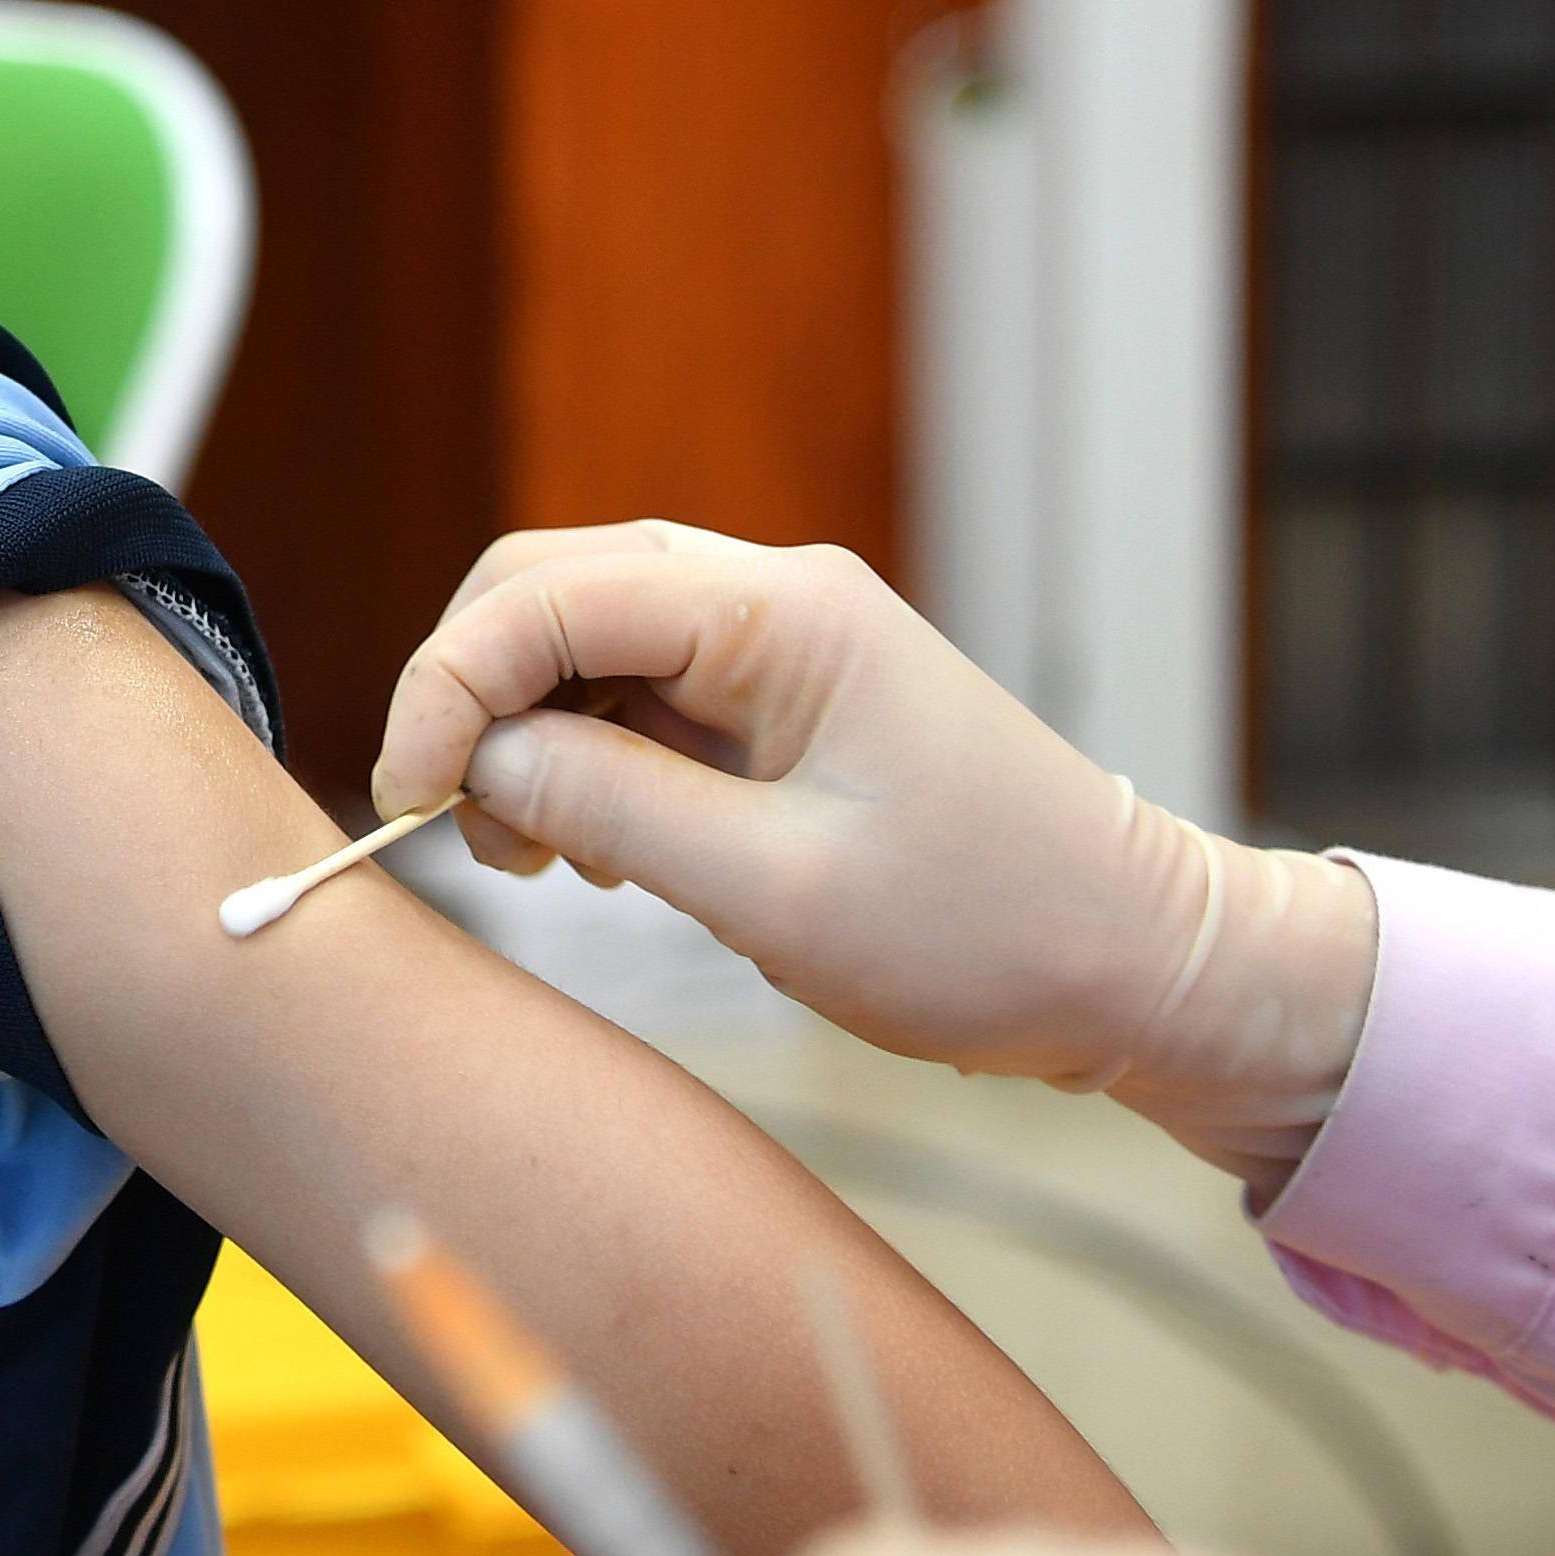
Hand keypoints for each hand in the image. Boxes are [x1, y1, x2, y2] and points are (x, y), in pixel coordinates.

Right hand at [368, 526, 1373, 1169]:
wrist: (1146, 966)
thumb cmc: (990, 935)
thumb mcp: (779, 892)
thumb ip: (612, 811)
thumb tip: (484, 766)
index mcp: (783, 613)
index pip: (549, 597)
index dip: (450, 685)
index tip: (408, 797)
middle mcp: (775, 596)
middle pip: (549, 588)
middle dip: (474, 696)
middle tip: (456, 825)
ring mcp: (781, 642)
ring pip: (584, 637)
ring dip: (524, 731)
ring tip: (537, 858)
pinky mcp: (783, 698)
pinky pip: (638, 691)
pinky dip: (582, 755)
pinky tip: (595, 849)